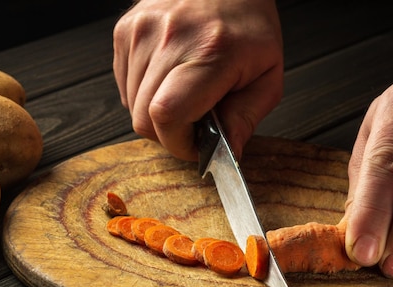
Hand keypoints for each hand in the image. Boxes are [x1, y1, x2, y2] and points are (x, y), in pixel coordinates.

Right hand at [113, 0, 283, 160]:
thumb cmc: (249, 26)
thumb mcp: (268, 75)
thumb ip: (246, 119)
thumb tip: (227, 155)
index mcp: (210, 50)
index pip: (167, 115)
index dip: (177, 143)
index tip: (196, 144)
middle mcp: (170, 37)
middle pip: (143, 118)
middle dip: (169, 134)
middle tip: (194, 121)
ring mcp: (141, 31)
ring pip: (130, 106)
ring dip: (155, 114)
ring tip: (184, 94)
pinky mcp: (125, 30)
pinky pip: (124, 86)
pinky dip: (143, 94)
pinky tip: (168, 79)